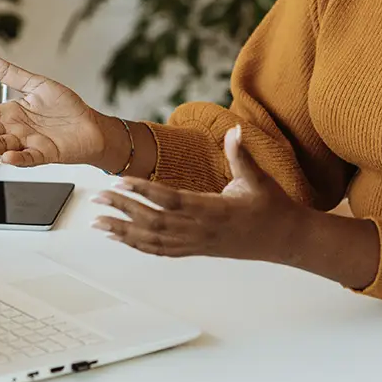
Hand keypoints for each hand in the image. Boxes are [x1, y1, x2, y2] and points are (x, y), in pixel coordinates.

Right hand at [0, 49, 122, 167]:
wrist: (92, 125)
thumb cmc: (66, 107)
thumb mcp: (34, 83)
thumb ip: (6, 71)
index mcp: (10, 112)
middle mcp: (14, 129)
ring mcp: (28, 143)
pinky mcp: (45, 153)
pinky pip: (28, 157)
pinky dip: (17, 158)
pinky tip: (6, 157)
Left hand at [92, 126, 308, 261]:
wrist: (284, 240)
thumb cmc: (271, 207)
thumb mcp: (259, 178)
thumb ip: (241, 155)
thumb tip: (235, 130)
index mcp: (214, 210)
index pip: (172, 200)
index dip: (144, 191)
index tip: (122, 180)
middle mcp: (201, 230)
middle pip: (154, 221)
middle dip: (123, 209)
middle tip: (96, 197)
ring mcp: (197, 243)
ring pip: (153, 240)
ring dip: (123, 231)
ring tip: (97, 222)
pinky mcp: (196, 250)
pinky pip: (162, 251)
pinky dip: (138, 244)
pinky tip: (121, 238)